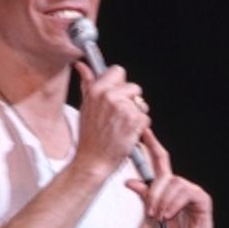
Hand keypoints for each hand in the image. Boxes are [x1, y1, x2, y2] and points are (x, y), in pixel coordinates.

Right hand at [73, 60, 150, 174]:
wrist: (93, 161)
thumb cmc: (90, 137)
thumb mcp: (85, 107)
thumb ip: (87, 83)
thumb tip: (82, 66)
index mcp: (96, 90)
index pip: (118, 71)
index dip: (120, 84)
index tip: (117, 95)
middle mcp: (109, 96)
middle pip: (134, 88)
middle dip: (131, 102)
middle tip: (120, 117)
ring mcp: (123, 107)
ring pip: (141, 105)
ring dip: (136, 116)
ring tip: (122, 127)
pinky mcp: (134, 120)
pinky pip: (146, 118)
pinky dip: (140, 128)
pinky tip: (127, 134)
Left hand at [125, 131, 216, 227]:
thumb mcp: (150, 217)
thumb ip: (144, 198)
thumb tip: (130, 182)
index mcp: (166, 188)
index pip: (159, 162)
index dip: (152, 146)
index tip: (144, 133)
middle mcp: (179, 187)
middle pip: (165, 174)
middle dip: (153, 190)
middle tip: (149, 210)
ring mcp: (192, 192)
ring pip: (174, 184)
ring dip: (162, 200)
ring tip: (159, 217)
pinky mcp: (202, 200)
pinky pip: (186, 193)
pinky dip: (174, 203)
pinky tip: (169, 215)